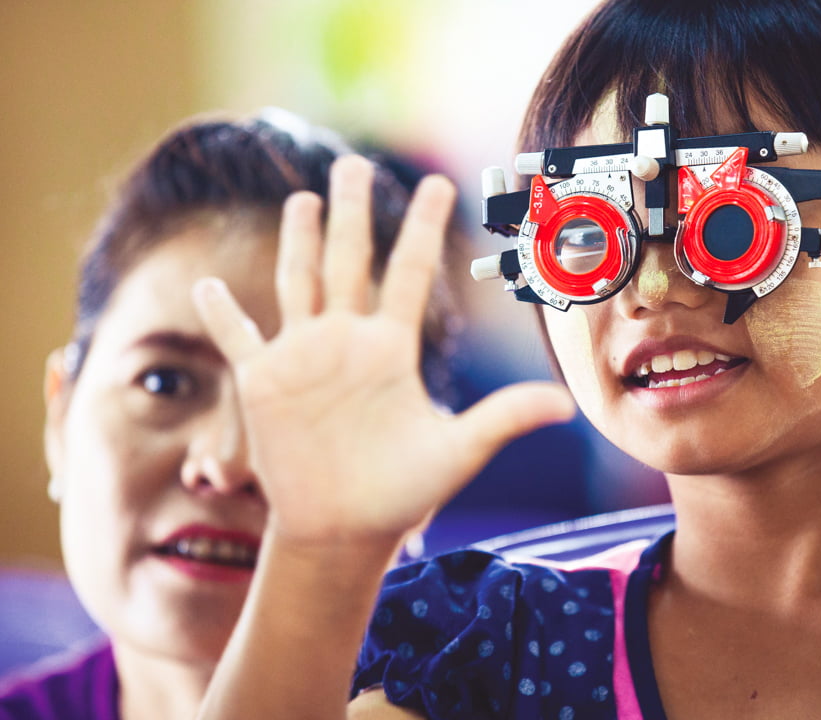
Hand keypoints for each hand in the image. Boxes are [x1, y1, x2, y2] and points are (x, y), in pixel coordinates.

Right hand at [193, 156, 574, 548]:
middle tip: (351, 163)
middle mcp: (347, 341)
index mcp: (392, 348)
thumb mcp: (459, 451)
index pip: (407, 273)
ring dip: (298, 241)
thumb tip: (566, 408)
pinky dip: (222, 314)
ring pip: (299, 283)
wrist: (346, 529)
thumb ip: (505, 419)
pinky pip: (238, 339)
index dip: (420, 228)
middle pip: (348, 261)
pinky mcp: (263, 384)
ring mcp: (302, 358)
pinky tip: (206, 286)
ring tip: (303, 198)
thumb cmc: (403, 492)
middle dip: (349, 212)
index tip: (438, 183)